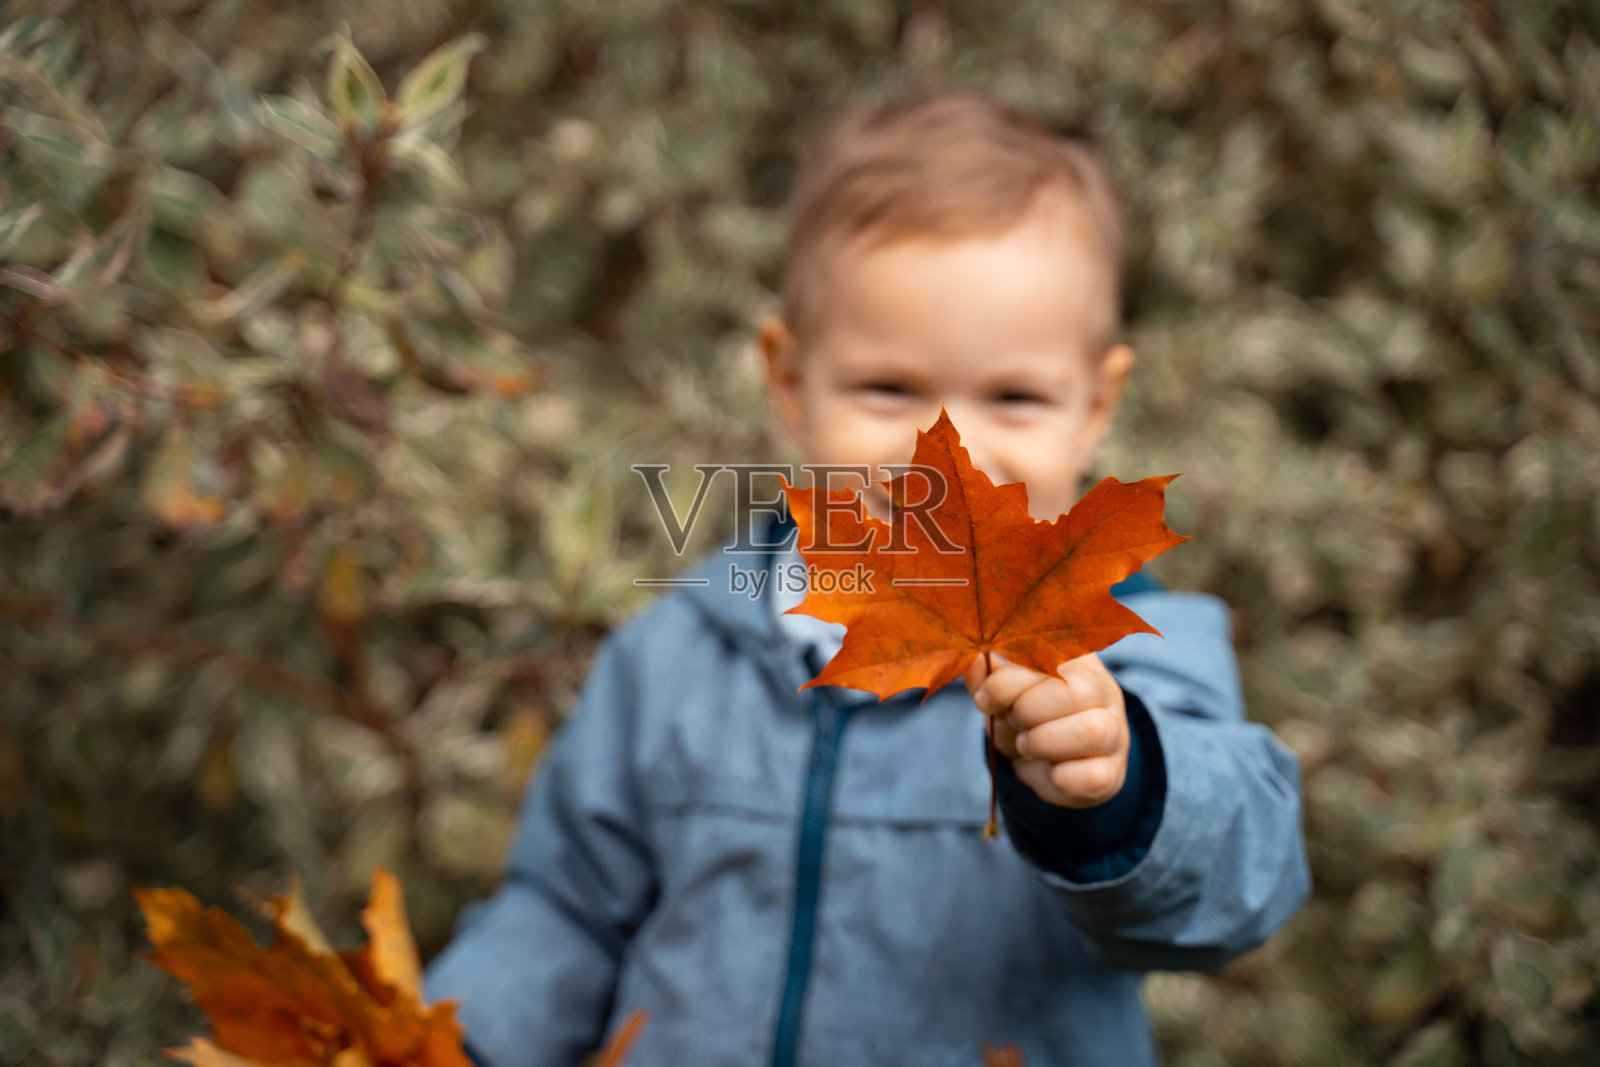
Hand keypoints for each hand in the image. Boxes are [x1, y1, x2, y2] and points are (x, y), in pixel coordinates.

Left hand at [964, 653, 1128, 808]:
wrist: (1055, 765)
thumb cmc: (1031, 719)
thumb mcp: (1006, 695)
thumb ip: (990, 679)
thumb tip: (973, 661)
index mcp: (1076, 661)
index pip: (1047, 659)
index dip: (1008, 681)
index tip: (984, 699)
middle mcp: (1103, 692)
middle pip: (1076, 692)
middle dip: (1028, 711)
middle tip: (1014, 722)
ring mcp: (1115, 733)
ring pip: (1092, 731)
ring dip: (1044, 742)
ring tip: (1026, 745)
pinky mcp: (1112, 772)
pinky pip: (1092, 776)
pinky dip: (1060, 777)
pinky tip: (1050, 770)